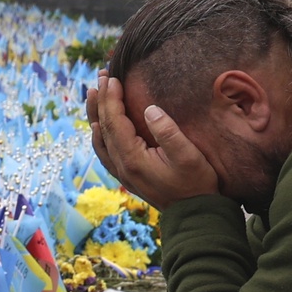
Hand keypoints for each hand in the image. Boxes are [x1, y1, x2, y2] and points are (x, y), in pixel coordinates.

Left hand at [84, 76, 220, 206]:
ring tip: (94, 93)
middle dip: (101, 100)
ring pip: (100, 139)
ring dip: (96, 114)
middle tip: (100, 76)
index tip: (112, 77)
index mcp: (133, 158)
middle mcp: (122, 166)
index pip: (114, 122)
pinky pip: (105, 151)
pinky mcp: (127, 176)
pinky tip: (99, 125)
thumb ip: (168, 132)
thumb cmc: (197, 184)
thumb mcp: (188, 156)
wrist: (195, 215)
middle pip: (103, 127)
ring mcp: (122, 173)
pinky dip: (100, 134)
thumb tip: (150, 109)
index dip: (112, 98)